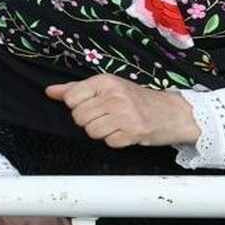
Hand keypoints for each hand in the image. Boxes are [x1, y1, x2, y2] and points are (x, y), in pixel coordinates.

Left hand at [46, 74, 199, 147]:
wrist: (174, 112)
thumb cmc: (138, 99)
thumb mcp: (107, 87)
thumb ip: (76, 89)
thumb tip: (50, 91)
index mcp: (105, 82)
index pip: (71, 98)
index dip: (77, 106)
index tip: (90, 105)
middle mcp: (115, 96)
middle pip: (79, 117)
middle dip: (89, 120)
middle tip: (105, 116)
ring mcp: (125, 115)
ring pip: (91, 131)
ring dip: (102, 132)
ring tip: (115, 124)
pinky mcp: (134, 132)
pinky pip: (109, 142)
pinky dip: (115, 140)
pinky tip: (125, 132)